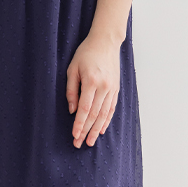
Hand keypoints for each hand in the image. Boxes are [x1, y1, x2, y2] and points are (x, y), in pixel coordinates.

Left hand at [65, 33, 119, 147]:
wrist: (105, 42)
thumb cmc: (85, 53)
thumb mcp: (72, 68)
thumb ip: (71, 90)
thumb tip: (71, 110)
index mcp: (91, 82)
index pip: (85, 108)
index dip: (79, 124)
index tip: (74, 135)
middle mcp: (104, 87)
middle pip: (95, 115)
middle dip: (86, 131)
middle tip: (79, 144)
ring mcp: (112, 89)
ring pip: (104, 114)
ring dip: (97, 129)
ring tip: (90, 141)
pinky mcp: (116, 89)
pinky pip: (111, 108)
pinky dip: (106, 120)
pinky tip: (102, 130)